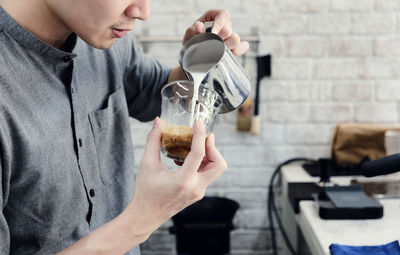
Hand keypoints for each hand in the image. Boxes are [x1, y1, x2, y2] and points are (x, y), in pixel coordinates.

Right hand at [128, 118, 226, 232]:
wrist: (145, 216)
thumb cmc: (145, 192)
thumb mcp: (147, 164)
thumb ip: (153, 140)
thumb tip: (158, 121)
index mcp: (183, 181)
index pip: (198, 154)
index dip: (200, 135)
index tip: (199, 123)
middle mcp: (195, 188)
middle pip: (219, 164)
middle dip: (213, 148)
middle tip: (203, 137)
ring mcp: (198, 192)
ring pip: (215, 170)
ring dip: (209, 155)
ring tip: (194, 146)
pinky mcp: (198, 193)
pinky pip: (207, 175)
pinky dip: (202, 163)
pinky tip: (187, 158)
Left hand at [183, 9, 248, 55]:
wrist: (193, 58)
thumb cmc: (191, 43)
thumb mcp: (190, 36)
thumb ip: (194, 31)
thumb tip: (199, 25)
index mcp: (213, 17)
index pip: (223, 15)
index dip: (219, 24)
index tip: (212, 34)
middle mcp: (223, 25)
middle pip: (229, 29)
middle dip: (219, 38)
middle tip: (210, 45)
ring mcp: (229, 37)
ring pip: (235, 39)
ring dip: (225, 46)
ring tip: (215, 51)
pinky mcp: (233, 48)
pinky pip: (241, 47)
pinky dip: (237, 51)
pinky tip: (229, 53)